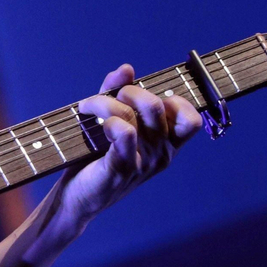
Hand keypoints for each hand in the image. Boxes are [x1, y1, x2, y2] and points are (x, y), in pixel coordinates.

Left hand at [33, 64, 199, 253]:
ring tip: (88, 106)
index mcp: (166, 146)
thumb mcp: (111, 121)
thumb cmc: (95, 159)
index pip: (190, 118)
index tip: (145, 98)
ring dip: (106, 102)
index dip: (172, 100)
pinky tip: (96, 124)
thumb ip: (118, 93)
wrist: (76, 198)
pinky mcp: (121, 168)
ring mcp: (143, 163)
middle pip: (157, 105)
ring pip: (134, 115)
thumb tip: (126, 69)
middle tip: (107, 97)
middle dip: (129, 91)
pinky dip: (108, 120)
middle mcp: (160, 154)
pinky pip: (124, 133)